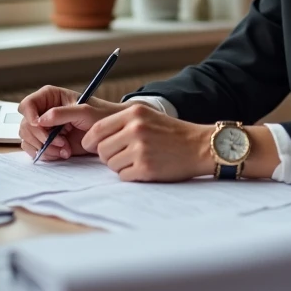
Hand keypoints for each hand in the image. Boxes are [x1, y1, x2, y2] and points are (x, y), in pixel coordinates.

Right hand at [16, 84, 119, 160]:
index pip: (27, 104)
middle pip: (25, 125)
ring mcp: (44, 128)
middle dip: (41, 137)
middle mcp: (43, 111)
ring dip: (45, 148)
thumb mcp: (84, 111)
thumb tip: (40, 120)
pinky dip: (47, 154)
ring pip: (28, 139)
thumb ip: (61, 113)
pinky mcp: (47, 142)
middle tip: (62, 143)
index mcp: (50, 97)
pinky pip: (35, 150)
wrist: (109, 132)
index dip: (29, 115)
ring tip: (65, 149)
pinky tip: (62, 153)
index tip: (39, 125)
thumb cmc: (100, 115)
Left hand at [65, 103, 209, 181]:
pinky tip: (145, 169)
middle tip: (123, 156)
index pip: (97, 129)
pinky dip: (131, 175)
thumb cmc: (172, 134)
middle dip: (108, 156)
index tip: (93, 147)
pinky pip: (123, 176)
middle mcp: (135, 129)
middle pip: (101, 149)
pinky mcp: (146, 167)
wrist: (200, 147)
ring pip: (110, 164)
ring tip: (138, 161)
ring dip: (120, 166)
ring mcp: (140, 149)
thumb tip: (91, 139)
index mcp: (134, 113)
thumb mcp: (147, 117)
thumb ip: (122, 124)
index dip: (90, 141)